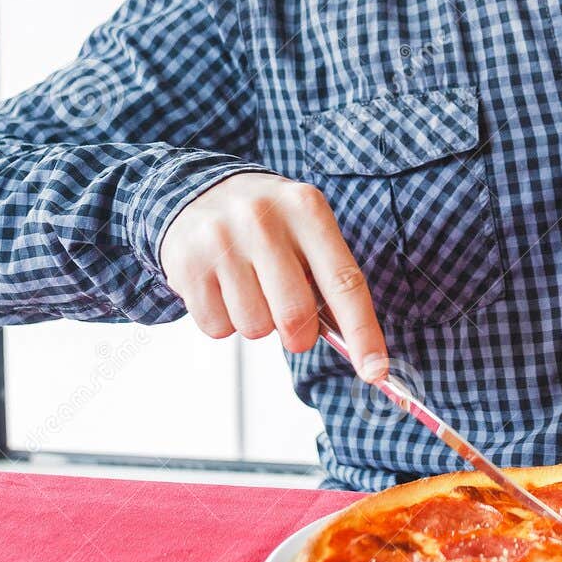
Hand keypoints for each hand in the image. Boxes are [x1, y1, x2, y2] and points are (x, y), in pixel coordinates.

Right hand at [158, 172, 387, 379]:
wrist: (197, 190)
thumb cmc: (267, 221)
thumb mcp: (305, 229)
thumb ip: (329, 278)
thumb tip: (355, 345)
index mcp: (306, 209)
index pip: (344, 283)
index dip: (363, 333)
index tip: (375, 370)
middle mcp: (262, 220)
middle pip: (295, 316)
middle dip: (299, 334)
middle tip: (290, 318)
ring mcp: (221, 241)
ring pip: (255, 328)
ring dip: (258, 324)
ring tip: (249, 288)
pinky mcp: (187, 265)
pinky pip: (218, 328)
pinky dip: (226, 321)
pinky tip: (223, 289)